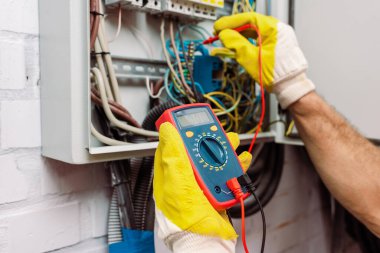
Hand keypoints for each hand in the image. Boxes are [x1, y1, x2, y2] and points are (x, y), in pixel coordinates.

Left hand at [154, 122, 251, 250]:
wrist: (205, 241)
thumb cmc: (185, 218)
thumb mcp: (177, 183)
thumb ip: (173, 156)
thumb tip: (166, 131)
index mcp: (170, 174)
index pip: (172, 146)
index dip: (180, 131)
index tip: (188, 120)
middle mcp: (185, 177)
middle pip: (196, 150)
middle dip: (208, 138)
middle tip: (217, 130)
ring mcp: (200, 184)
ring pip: (213, 159)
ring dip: (224, 149)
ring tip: (233, 142)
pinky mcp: (215, 190)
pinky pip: (226, 173)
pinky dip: (235, 165)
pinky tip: (241, 160)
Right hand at [212, 13, 314, 108]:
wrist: (291, 86)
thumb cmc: (277, 75)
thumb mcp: (251, 59)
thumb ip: (236, 44)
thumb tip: (224, 35)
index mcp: (274, 29)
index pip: (248, 19)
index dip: (231, 22)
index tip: (218, 26)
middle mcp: (277, 29)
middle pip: (251, 23)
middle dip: (233, 28)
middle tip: (219, 33)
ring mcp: (278, 36)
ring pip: (254, 30)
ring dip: (239, 34)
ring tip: (226, 39)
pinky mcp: (276, 44)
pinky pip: (259, 37)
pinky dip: (247, 40)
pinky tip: (237, 44)